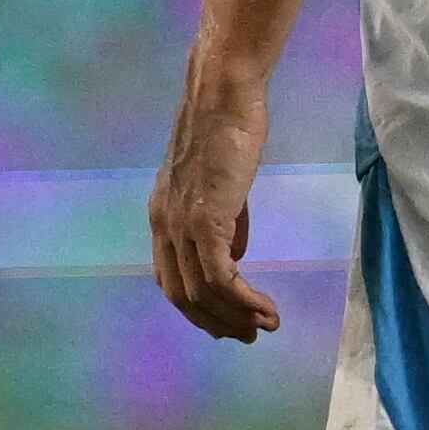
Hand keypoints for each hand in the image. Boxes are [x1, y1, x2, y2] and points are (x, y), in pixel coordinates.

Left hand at [149, 59, 281, 341]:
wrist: (224, 94)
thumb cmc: (228, 128)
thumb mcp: (222, 185)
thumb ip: (225, 223)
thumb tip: (235, 259)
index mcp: (163, 217)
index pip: (171, 279)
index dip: (198, 309)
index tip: (230, 321)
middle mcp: (164, 225)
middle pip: (181, 296)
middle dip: (216, 322)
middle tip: (249, 335)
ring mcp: (181, 224)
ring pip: (202, 293)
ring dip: (236, 317)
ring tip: (265, 325)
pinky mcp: (205, 219)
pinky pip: (220, 276)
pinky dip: (244, 300)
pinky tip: (265, 308)